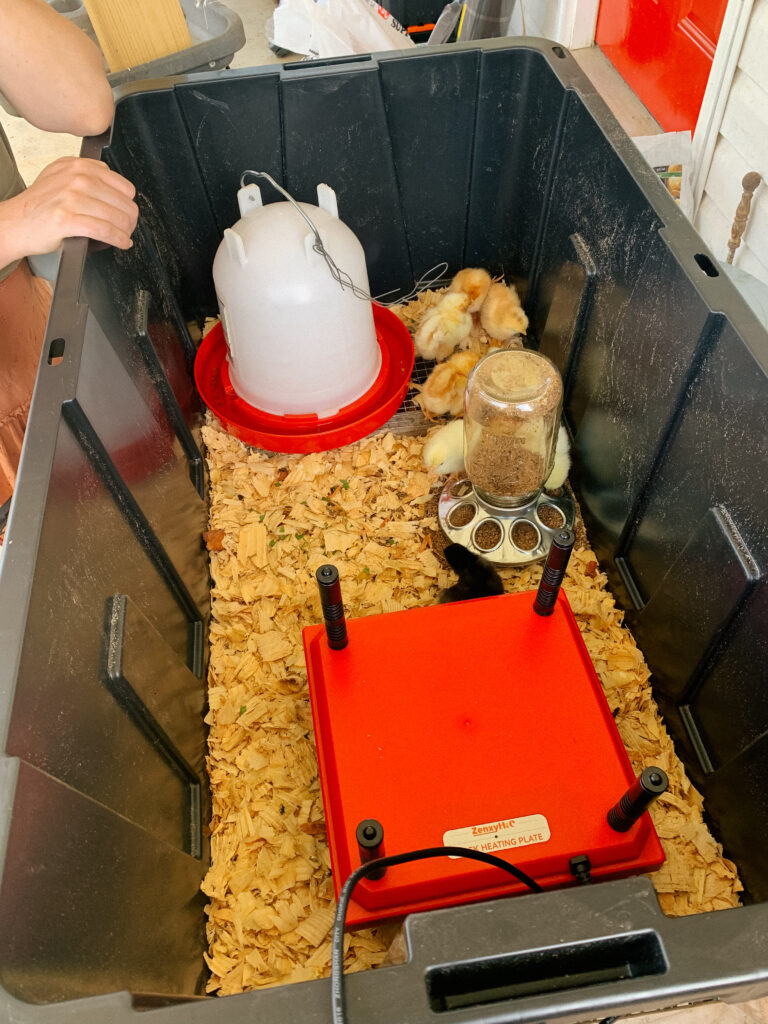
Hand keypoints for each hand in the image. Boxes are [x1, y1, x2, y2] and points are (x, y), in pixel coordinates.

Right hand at [0, 156, 137, 266]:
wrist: (15, 222)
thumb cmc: (41, 205)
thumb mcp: (62, 177)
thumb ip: (87, 175)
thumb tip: (117, 189)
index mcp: (78, 165)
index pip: (122, 185)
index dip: (128, 203)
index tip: (126, 212)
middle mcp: (76, 178)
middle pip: (123, 203)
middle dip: (130, 220)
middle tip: (127, 229)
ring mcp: (71, 197)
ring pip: (116, 217)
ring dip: (126, 231)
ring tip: (124, 237)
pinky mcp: (67, 219)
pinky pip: (105, 230)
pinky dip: (118, 239)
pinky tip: (122, 243)